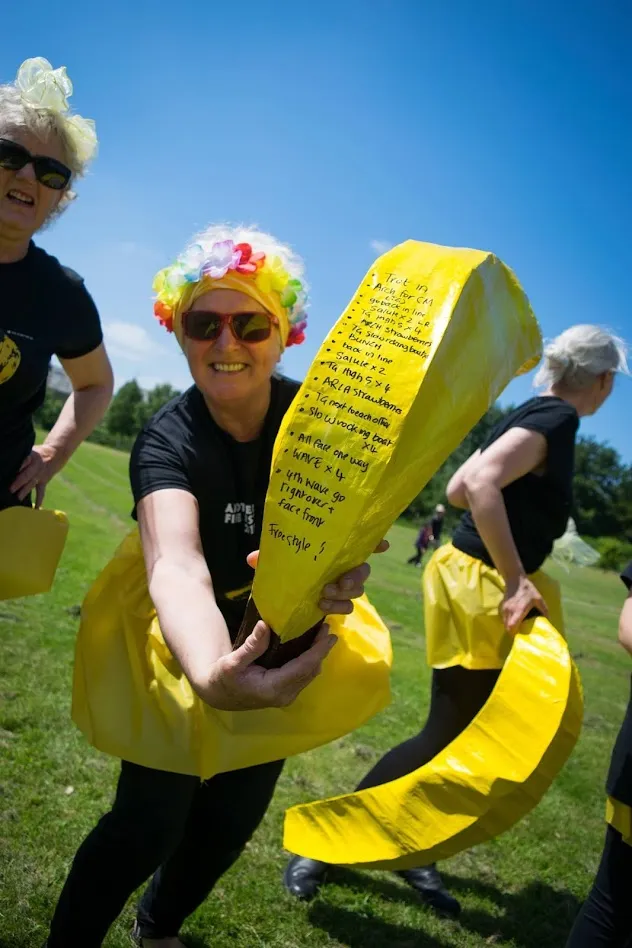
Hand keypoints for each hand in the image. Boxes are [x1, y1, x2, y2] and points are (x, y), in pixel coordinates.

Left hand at [10, 444, 57, 506]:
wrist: (55, 454)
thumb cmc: (37, 453)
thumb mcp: (30, 450)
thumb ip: (22, 458)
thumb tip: (7, 465)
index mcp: (32, 457)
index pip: (25, 461)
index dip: (20, 466)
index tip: (13, 469)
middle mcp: (36, 466)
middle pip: (27, 475)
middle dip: (19, 482)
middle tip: (11, 489)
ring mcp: (40, 474)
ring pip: (32, 483)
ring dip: (25, 490)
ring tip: (18, 498)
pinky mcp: (44, 481)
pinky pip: (41, 491)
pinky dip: (39, 500)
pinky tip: (36, 508)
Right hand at [197, 621, 336, 709]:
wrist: (218, 695)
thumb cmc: (223, 678)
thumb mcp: (232, 662)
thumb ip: (251, 646)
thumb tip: (265, 625)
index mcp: (272, 688)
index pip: (303, 668)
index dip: (318, 651)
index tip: (329, 635)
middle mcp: (284, 695)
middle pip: (310, 670)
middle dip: (321, 650)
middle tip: (328, 628)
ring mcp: (286, 696)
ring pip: (310, 674)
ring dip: (317, 655)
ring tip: (322, 634)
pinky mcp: (285, 693)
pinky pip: (304, 675)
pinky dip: (310, 660)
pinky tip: (311, 646)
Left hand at [246, 539, 389, 616]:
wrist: (281, 597)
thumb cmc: (284, 570)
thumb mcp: (275, 562)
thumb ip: (268, 559)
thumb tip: (252, 559)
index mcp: (332, 551)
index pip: (358, 543)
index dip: (374, 543)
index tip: (383, 544)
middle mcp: (342, 566)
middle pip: (363, 569)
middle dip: (356, 575)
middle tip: (339, 582)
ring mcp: (342, 586)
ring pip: (358, 589)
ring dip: (344, 593)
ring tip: (325, 595)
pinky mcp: (336, 604)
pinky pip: (347, 607)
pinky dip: (337, 608)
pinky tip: (322, 607)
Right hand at [501, 575, 548, 632]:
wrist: (515, 580)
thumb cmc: (528, 590)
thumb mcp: (539, 599)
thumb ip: (544, 610)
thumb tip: (548, 621)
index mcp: (519, 609)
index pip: (512, 625)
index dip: (515, 633)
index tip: (521, 637)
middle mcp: (510, 610)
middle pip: (507, 627)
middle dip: (513, 632)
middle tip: (521, 635)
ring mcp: (505, 609)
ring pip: (505, 623)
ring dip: (510, 627)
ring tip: (518, 628)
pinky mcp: (502, 607)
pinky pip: (504, 618)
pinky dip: (508, 622)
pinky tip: (515, 620)